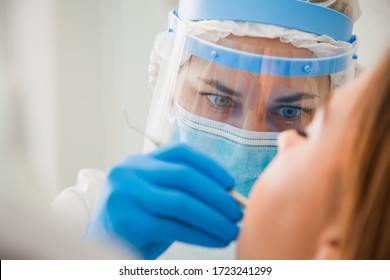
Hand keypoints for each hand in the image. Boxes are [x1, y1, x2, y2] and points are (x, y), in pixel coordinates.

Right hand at [99, 144, 241, 258]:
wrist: (104, 246)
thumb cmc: (140, 220)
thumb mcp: (159, 197)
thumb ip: (184, 190)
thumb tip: (229, 195)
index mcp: (140, 161)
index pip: (181, 152)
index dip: (211, 165)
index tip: (232, 183)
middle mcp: (129, 171)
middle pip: (183, 175)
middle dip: (217, 195)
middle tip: (237, 212)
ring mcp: (125, 194)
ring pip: (181, 202)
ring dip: (213, 218)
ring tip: (232, 230)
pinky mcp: (126, 221)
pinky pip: (173, 227)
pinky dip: (201, 234)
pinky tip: (216, 240)